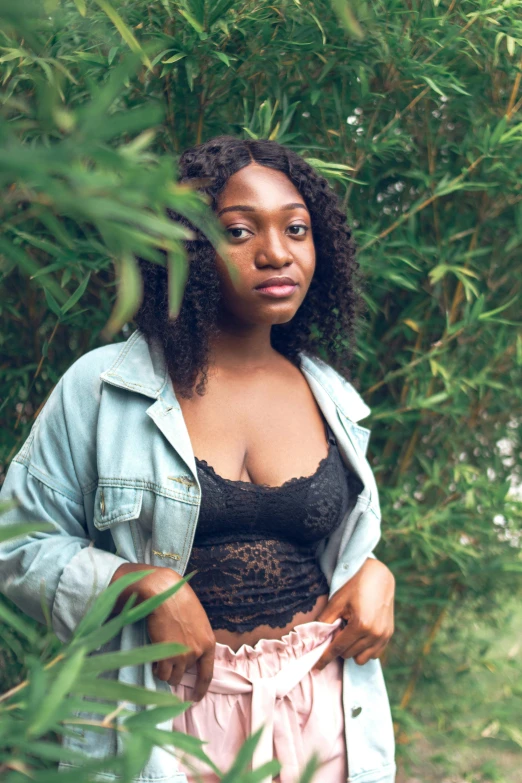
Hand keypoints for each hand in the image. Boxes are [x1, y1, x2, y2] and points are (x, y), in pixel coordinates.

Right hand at [109, 563, 214, 700]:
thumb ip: (196, 637)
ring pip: (171, 677)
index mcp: (208, 641)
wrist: (163, 593)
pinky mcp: (167, 657)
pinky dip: (156, 669)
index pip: (207, 673)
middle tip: (166, 659)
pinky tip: (153, 659)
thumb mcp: (196, 619)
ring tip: (158, 657)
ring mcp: (183, 655)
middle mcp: (198, 651)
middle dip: (175, 670)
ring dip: (164, 671)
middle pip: (184, 674)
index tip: (195, 698)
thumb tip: (191, 653)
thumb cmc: (178, 600)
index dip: (201, 688)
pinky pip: (161, 674)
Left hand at [314, 557, 394, 669]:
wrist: (378, 577)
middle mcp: (374, 634)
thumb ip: (325, 622)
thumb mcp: (336, 602)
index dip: (325, 658)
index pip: (338, 648)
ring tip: (349, 632)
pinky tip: (360, 635)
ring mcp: (384, 636)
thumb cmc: (354, 587)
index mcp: (360, 625)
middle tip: (338, 629)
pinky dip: (364, 649)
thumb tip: (315, 640)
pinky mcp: (389, 636)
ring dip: (352, 650)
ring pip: (361, 659)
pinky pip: (374, 654)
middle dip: (339, 646)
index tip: (316, 668)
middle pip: (348, 655)